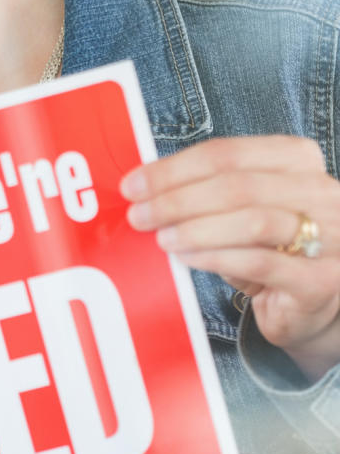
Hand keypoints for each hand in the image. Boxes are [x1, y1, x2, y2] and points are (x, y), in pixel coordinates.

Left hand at [121, 136, 339, 380]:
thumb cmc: (269, 245)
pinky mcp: (319, 280)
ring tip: (162, 238)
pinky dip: (216, 258)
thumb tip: (144, 185)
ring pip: (252, 221)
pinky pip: (259, 262)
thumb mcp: (243, 205)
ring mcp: (328, 236)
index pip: (227, 153)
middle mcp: (320, 191)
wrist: (314, 301)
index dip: (173, 168)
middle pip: (237, 184)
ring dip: (195, 228)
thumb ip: (206, 188)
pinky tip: (188, 258)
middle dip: (177, 198)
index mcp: (298, 158)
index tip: (134, 184)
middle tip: (139, 214)